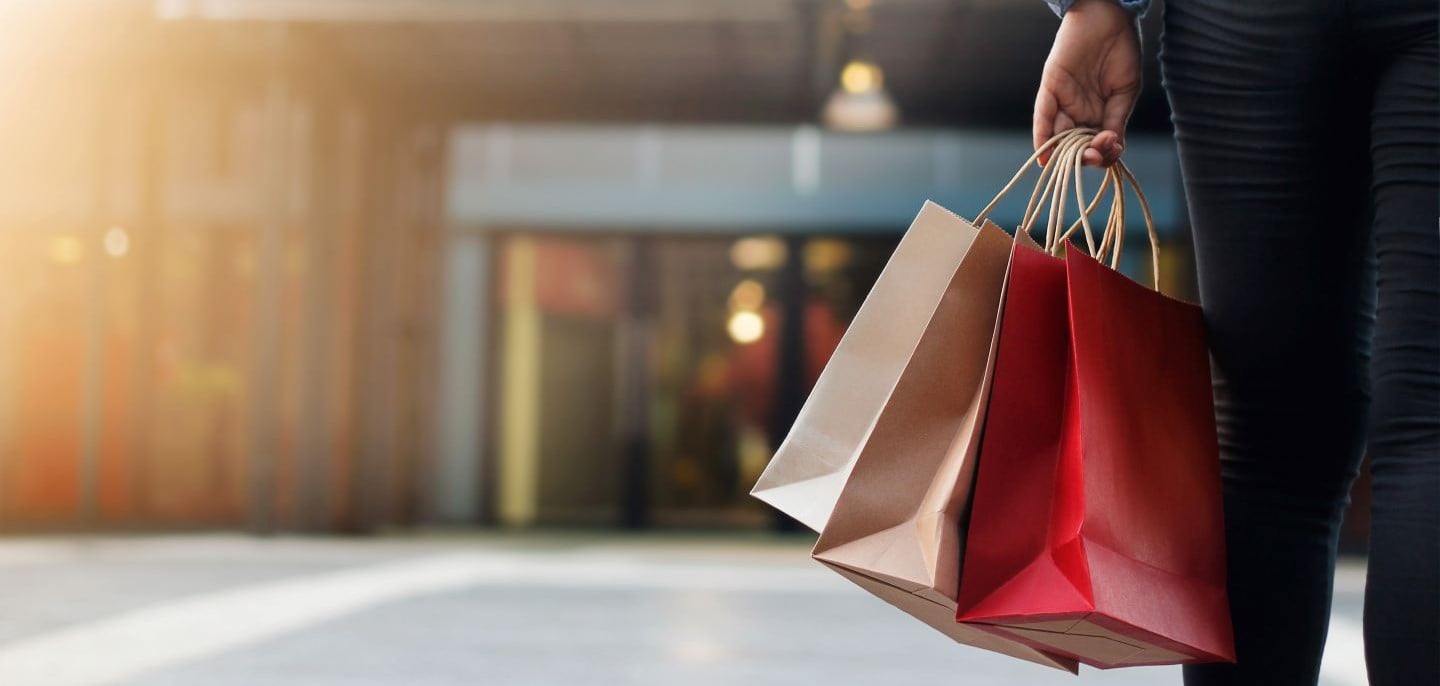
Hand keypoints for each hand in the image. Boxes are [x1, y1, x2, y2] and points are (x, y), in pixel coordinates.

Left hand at [1034, 0, 1141, 166]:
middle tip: (1096, 154)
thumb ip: (1116, 121)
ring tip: (1080, 157)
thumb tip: (1112, 148)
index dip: (1103, 154)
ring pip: (1059, 136)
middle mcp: (1078, 111)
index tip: (1113, 149)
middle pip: (1077, 146)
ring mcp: (1064, 100)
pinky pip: (1043, 116)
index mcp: (1098, 113)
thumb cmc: (1122, 51)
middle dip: (1086, 156)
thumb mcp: (1125, 92)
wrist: (1111, 18)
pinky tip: (1045, 156)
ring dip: (1067, 152)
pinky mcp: (1051, 86)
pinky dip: (1043, 136)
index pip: (1097, 145)